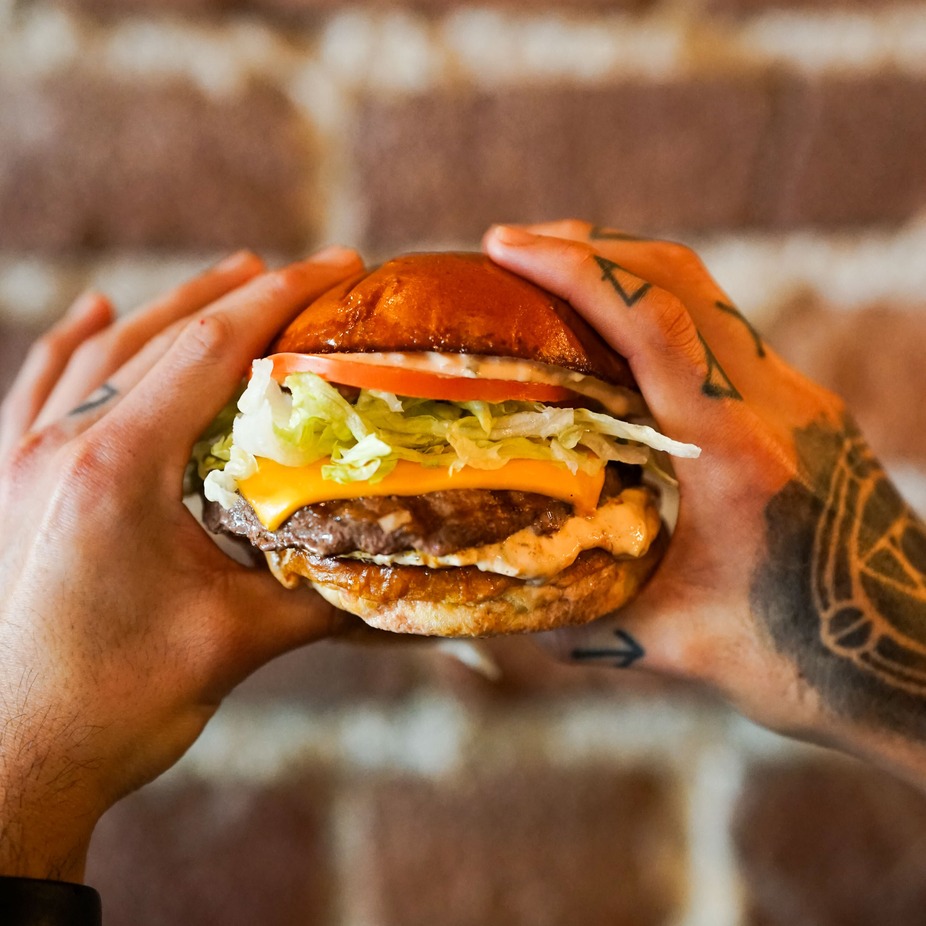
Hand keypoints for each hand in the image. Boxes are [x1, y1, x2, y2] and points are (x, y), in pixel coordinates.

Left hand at [0, 247, 362, 881]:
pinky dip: (72, 343)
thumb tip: (409, 574)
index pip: (210, 351)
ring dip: (168, 308)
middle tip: (301, 272)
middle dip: (236, 293)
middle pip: (160, 336)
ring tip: (227, 279)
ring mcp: (22, 461)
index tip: (337, 268)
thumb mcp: (237, 641)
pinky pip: (37, 387)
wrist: (12, 764)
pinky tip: (92, 312)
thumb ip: (327, 595)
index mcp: (116, 470)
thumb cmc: (116, 706)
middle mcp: (60, 447)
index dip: (281, 299)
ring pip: (100, 352)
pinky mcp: (6, 483)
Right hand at [484, 221, 925, 780]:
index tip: (505, 248)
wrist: (912, 662)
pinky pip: (725, 334)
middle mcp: (776, 403)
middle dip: (592, 249)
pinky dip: (662, 315)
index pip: (651, 322)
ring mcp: (799, 399)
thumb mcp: (677, 644)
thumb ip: (584, 623)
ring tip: (559, 282)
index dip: (574, 271)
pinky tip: (622, 348)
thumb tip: (506, 612)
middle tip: (517, 251)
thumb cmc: (805, 659)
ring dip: (629, 273)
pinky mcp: (806, 411)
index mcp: (737, 448)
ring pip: (707, 297)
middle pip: (681, 279)